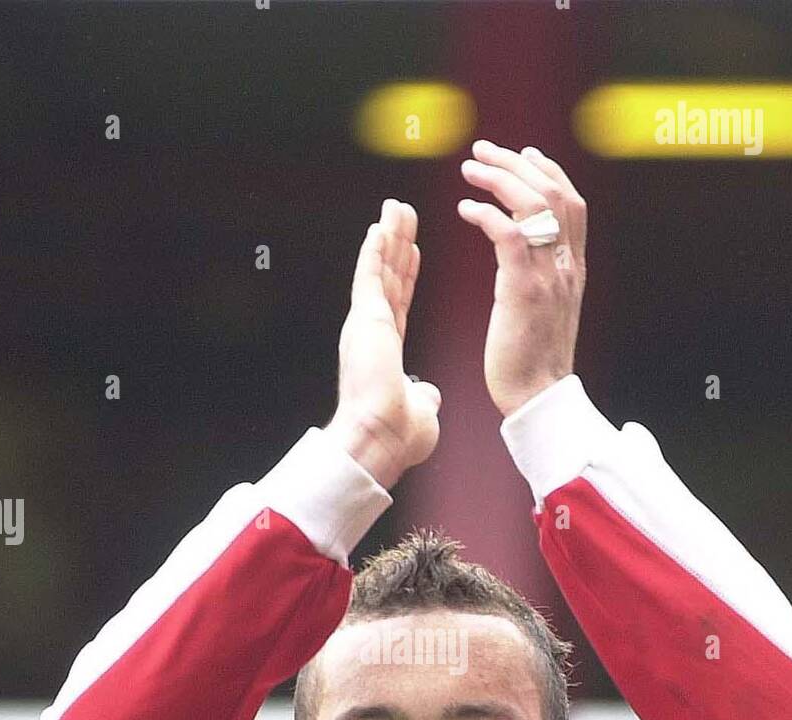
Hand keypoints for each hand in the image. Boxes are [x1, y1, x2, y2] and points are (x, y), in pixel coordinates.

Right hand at [325, 198, 441, 489]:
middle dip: (397, 245)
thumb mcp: (420, 410)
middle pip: (389, 278)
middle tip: (402, 215)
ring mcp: (367, 324)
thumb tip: (426, 395)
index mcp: (386, 349)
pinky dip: (375, 250)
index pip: (400, 301)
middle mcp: (373, 332)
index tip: (412, 250)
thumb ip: (423, 396)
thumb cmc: (397, 434)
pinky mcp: (365, 319)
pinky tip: (380, 227)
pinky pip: (370, 276)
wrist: (380, 438)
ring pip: (380, 269)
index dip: (406, 274)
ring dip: (388, 237)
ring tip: (395, 209)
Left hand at [457, 140, 586, 417]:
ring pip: (532, 205)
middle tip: (483, 151)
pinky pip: (508, 235)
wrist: (538, 398)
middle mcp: (567, 266)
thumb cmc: (532, 361)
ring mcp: (548, 277)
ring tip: (469, 170)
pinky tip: (465, 210)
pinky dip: (485, 215)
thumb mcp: (547, 309)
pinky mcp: (523, 291)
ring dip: (498, 179)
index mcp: (574, 268)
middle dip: (516, 163)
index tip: (522, 153)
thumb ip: (543, 275)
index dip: (548, 170)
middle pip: (552, 192)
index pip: (571, 201)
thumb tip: (527, 252)